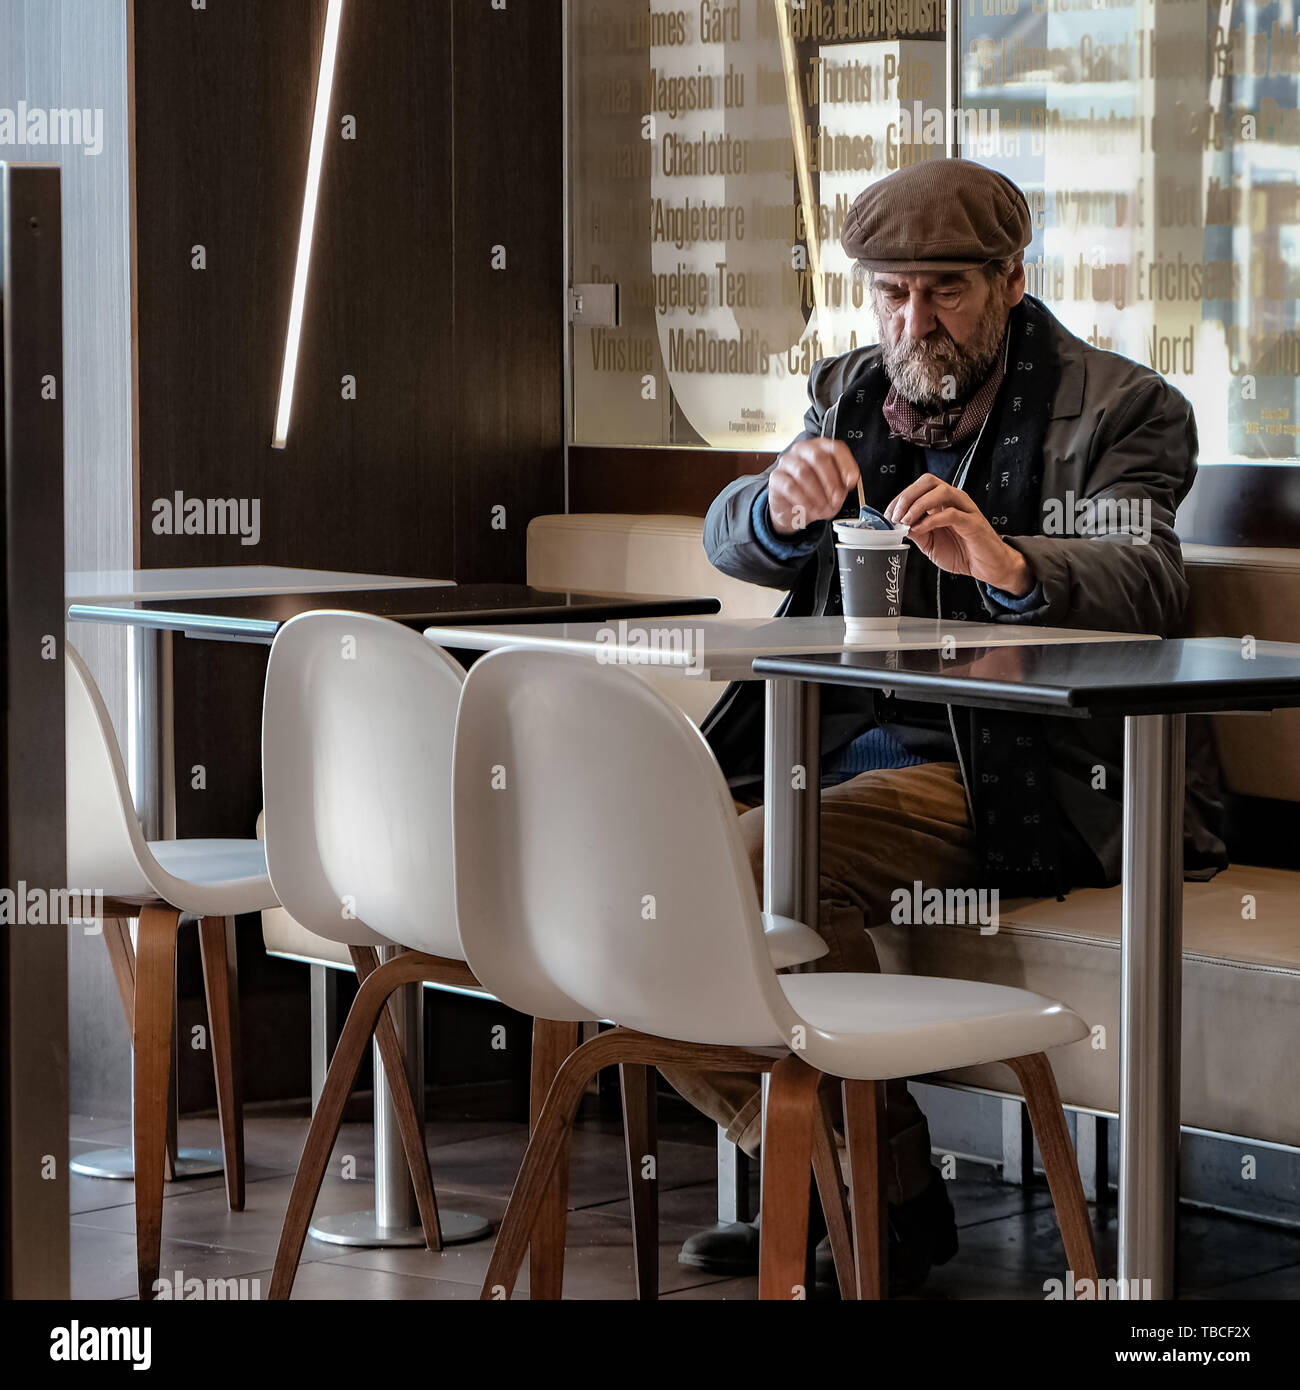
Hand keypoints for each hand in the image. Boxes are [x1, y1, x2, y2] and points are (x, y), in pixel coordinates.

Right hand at [767, 439, 859, 535]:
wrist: (793, 510)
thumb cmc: (815, 495)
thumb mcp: (834, 490)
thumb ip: (843, 484)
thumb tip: (848, 481)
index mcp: (820, 448)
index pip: (835, 448)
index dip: (846, 465)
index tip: (850, 483)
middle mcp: (803, 450)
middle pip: (818, 457)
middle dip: (831, 481)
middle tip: (836, 498)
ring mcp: (787, 462)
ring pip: (803, 472)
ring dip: (817, 493)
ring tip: (822, 507)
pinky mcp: (776, 477)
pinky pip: (790, 486)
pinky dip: (803, 500)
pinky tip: (809, 508)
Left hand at [886, 473, 1032, 595]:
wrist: (988, 567)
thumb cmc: (963, 553)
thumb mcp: (930, 544)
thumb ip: (916, 532)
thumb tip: (896, 525)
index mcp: (942, 502)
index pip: (918, 487)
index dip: (899, 498)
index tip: (887, 515)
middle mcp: (954, 500)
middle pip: (928, 481)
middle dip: (907, 496)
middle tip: (895, 516)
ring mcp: (965, 508)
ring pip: (940, 492)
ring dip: (917, 505)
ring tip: (905, 522)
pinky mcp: (973, 522)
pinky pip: (950, 513)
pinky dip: (931, 520)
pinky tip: (921, 530)